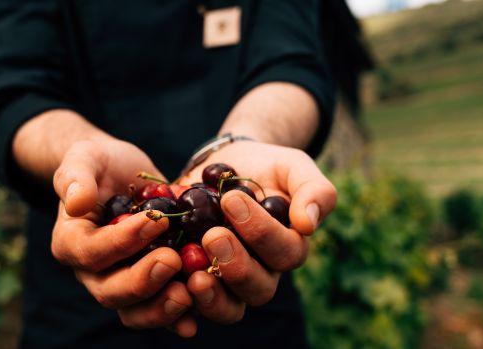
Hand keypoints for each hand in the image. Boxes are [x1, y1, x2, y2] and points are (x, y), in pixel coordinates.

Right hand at [51, 139, 195, 336]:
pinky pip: (160, 309)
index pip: (91, 252)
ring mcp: (122, 282)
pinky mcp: (151, 285)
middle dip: (143, 281)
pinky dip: (179, 315)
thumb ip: (75, 176)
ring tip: (188, 293)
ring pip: (134, 311)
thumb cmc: (100, 163)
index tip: (156, 220)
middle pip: (111, 291)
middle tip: (173, 260)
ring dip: (161, 308)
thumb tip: (76, 202)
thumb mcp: (85, 157)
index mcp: (71, 242)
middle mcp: (94, 271)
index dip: (122, 241)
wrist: (122, 175)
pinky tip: (198, 313)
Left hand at [179, 141, 336, 323]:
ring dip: (211, 295)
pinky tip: (168, 282)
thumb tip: (308, 224)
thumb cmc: (265, 167)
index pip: (285, 254)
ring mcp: (226, 281)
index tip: (232, 200)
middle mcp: (260, 272)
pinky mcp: (193, 280)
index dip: (261, 232)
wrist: (224, 167)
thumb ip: (314, 190)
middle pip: (258, 289)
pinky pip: (188, 306)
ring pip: (228, 307)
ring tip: (192, 272)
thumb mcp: (293, 167)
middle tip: (212, 235)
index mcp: (287, 249)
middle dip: (236, 266)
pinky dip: (178, 300)